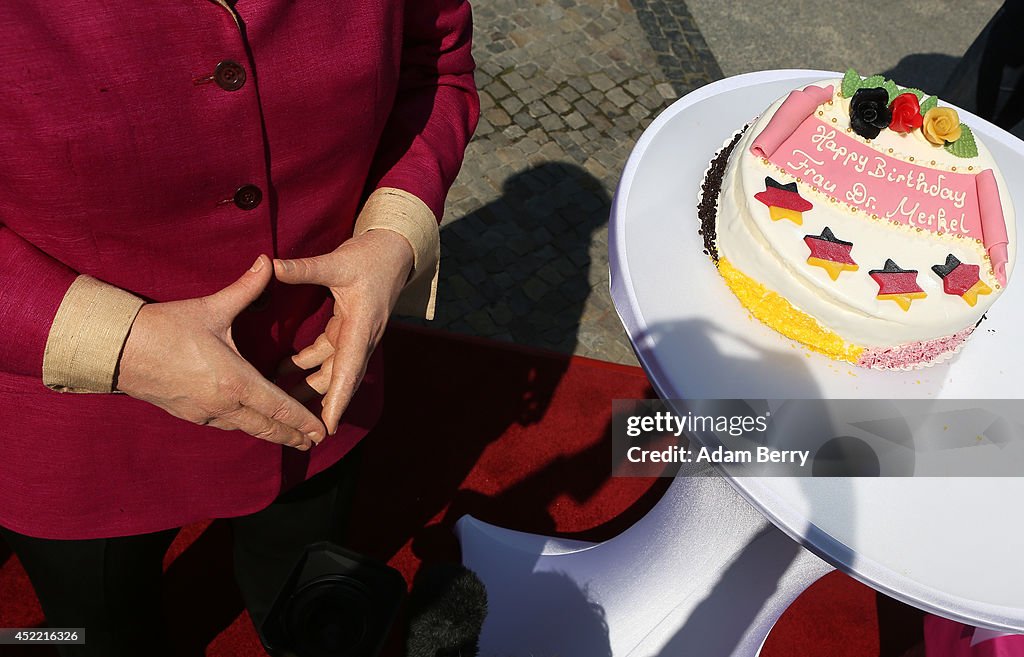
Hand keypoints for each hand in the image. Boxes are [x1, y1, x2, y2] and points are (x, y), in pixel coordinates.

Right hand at [116, 255, 326, 449]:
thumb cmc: (165, 328)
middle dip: (293, 435)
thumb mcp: (211, 308)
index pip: (280, 408)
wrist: (118, 351)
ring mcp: (206, 413)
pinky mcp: (190, 415)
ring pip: (247, 429)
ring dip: (271, 433)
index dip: (303, 421)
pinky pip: (226, 425)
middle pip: (267, 427)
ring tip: (291, 437)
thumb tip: (268, 261)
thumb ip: (246, 288)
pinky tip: (252, 423)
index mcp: (236, 381)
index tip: (322, 431)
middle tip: (314, 441)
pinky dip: (246, 426)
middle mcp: (224, 404)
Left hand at [274, 229, 413, 433]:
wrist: (394, 250)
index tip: (329, 426)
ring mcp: (354, 335)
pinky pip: (326, 355)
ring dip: (309, 385)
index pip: (349, 370)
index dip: (338, 400)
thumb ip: (305, 268)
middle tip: (300, 430)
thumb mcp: (338, 261)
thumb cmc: (371, 257)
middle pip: (340, 379)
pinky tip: (284, 370)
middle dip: (322, 405)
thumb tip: (272, 265)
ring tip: (281, 401)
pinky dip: (307, 364)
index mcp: (361, 326)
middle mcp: (360, 337)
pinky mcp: (347, 329)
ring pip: (331, 370)